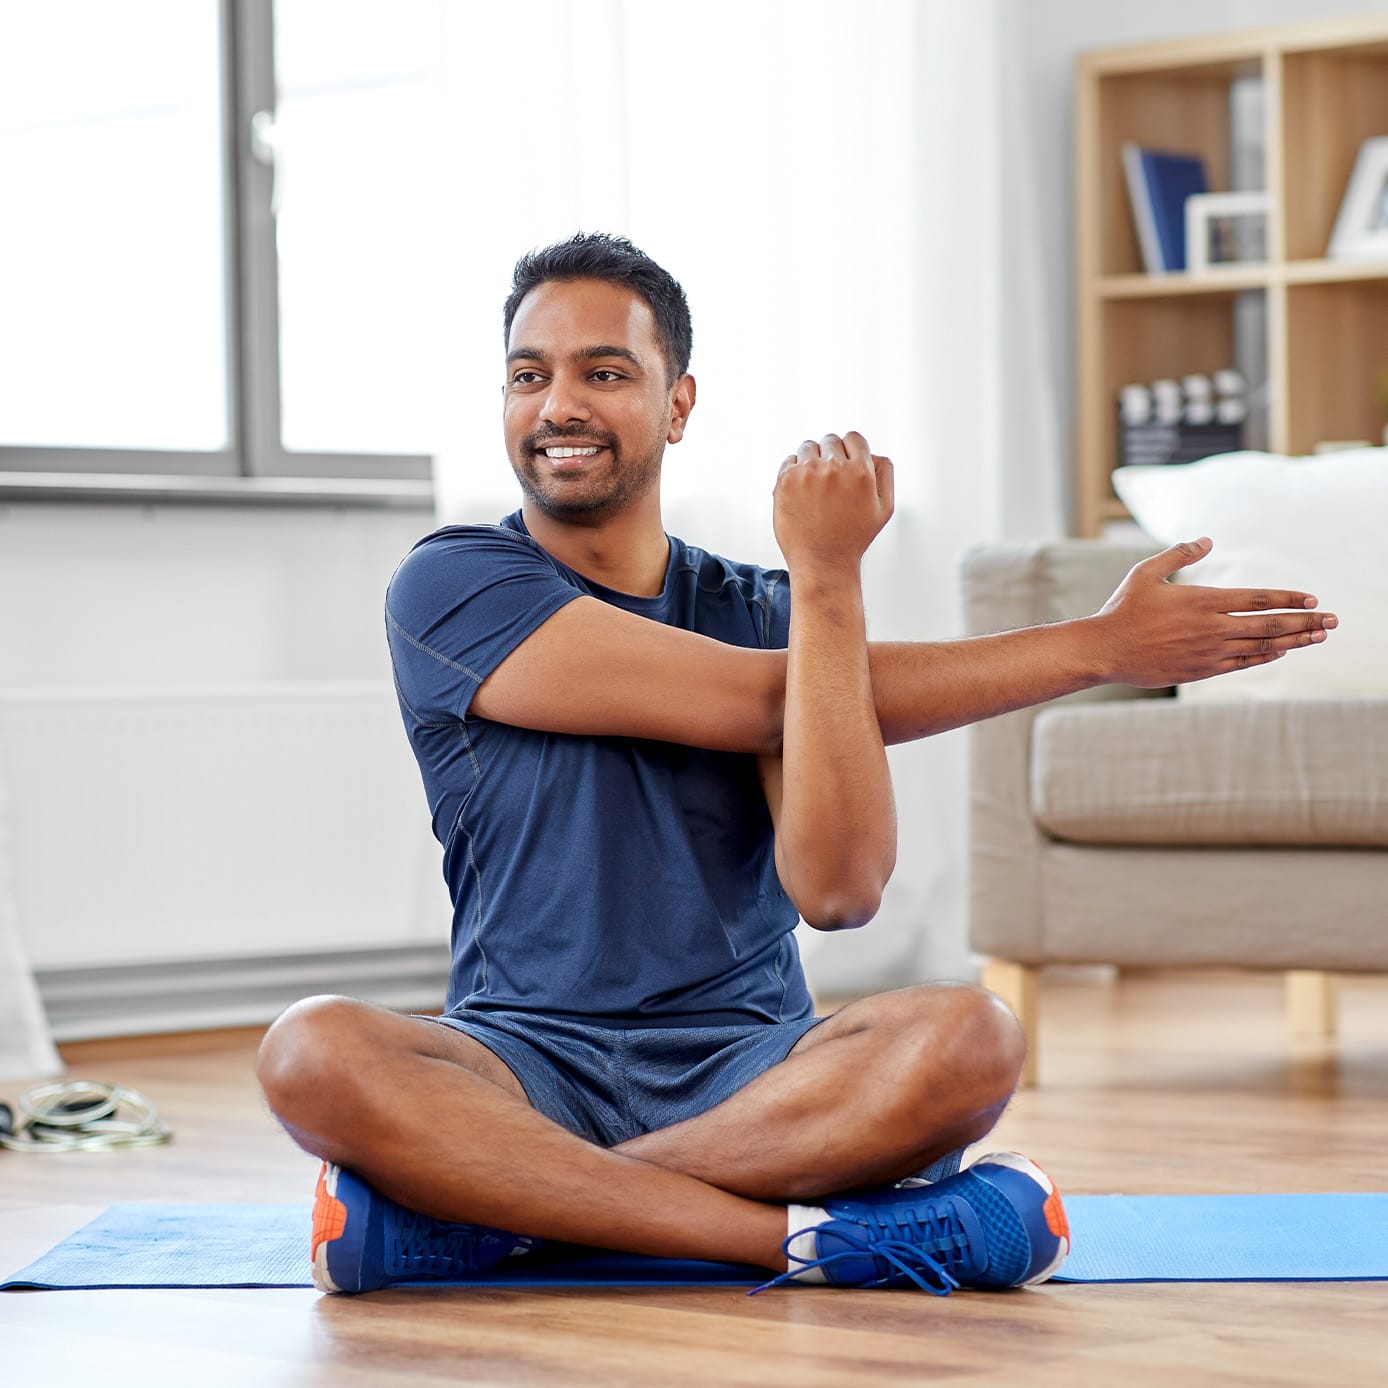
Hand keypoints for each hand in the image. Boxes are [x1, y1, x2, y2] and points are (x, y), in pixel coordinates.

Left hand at [772, 432, 893, 573]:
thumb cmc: (853, 538)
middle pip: (831, 440)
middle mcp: (833, 468)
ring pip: (808, 447)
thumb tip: (873, 453)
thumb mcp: (884, 508)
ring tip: (815, 487)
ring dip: (811, 460)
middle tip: (830, 483)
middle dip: (831, 456)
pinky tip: (801, 492)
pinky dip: (794, 471)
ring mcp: (807, 473)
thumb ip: (884, 474)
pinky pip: (789, 460)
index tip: (846, 465)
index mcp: (861, 471)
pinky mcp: (785, 481)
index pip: (854, 438)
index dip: (851, 451)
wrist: (822, 562)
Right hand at [1090, 537, 1336, 686]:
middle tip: (1332, 621)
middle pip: (1270, 624)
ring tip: (1317, 636)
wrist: (1105, 650)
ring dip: (1295, 640)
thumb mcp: (1146, 572)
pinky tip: (1281, 652)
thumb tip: (1207, 539)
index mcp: (1203, 600)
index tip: (1313, 599)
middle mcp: (1212, 627)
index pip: (1259, 598)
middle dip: (1306, 621)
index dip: (1290, 598)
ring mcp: (1209, 651)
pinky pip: (1242, 663)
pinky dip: (1265, 656)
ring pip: (1262, 646)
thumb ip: (1179, 554)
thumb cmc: (1123, 609)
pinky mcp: (1201, 670)